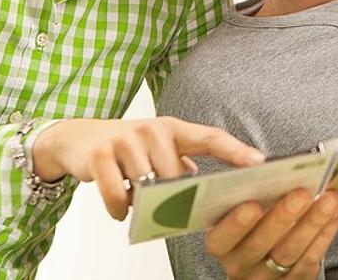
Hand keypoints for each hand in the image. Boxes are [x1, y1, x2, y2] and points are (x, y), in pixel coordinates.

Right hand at [31, 117, 263, 219]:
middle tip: (166, 205)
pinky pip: (118, 195)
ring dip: (142, 203)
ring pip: (147, 187)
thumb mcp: (159, 150)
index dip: (236, 150)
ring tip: (136, 200)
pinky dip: (119, 209)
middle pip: (176, 174)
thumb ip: (183, 167)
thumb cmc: (127, 149)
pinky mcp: (100, 155)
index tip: (260, 163)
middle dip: (173, 196)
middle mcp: (152, 129)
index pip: (211, 137)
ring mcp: (125, 139)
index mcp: (173, 129)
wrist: (77, 139)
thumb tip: (210, 193)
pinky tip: (119, 206)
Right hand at [206, 190, 337, 278]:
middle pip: (259, 244)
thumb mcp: (241, 213)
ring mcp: (267, 276)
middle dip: (282, 217)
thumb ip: (249, 193)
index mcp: (222, 244)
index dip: (235, 224)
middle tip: (300, 194)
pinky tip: (335, 213)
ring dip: (312, 223)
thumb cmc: (253, 226)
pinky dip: (325, 233)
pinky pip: (310, 260)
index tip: (251, 205)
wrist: (266, 260)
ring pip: (289, 252)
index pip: (222, 238)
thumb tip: (263, 165)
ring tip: (328, 200)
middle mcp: (241, 264)